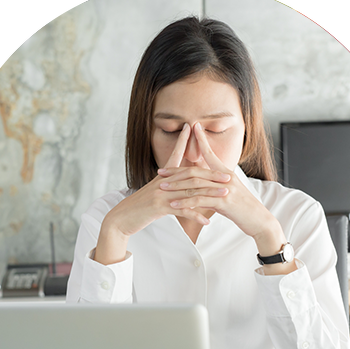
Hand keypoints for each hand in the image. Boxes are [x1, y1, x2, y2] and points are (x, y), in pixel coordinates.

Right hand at [103, 123, 227, 237]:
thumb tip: (177, 182)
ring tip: (224, 195)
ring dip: (209, 194)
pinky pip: (182, 210)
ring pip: (190, 191)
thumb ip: (165, 186)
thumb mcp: (152, 193)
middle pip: (191, 175)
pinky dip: (195, 215)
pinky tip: (207, 220)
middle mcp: (162, 182)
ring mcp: (161, 194)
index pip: (174, 155)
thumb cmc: (138, 207)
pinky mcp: (159, 207)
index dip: (183, 141)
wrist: (121, 219)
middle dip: (211, 174)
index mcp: (161, 177)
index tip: (192, 128)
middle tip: (228, 175)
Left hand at [158, 122, 286, 255]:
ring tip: (162, 188)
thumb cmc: (243, 208)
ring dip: (177, 186)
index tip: (192, 128)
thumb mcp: (229, 192)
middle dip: (176, 171)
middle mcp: (225, 178)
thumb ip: (216, 185)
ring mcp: (224, 190)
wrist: (259, 220)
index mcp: (226, 173)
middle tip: (160, 171)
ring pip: (195, 185)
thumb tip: (203, 184)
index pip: (210, 153)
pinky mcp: (223, 203)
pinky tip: (174, 205)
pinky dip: (185, 203)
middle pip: (196, 171)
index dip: (201, 140)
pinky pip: (200, 201)